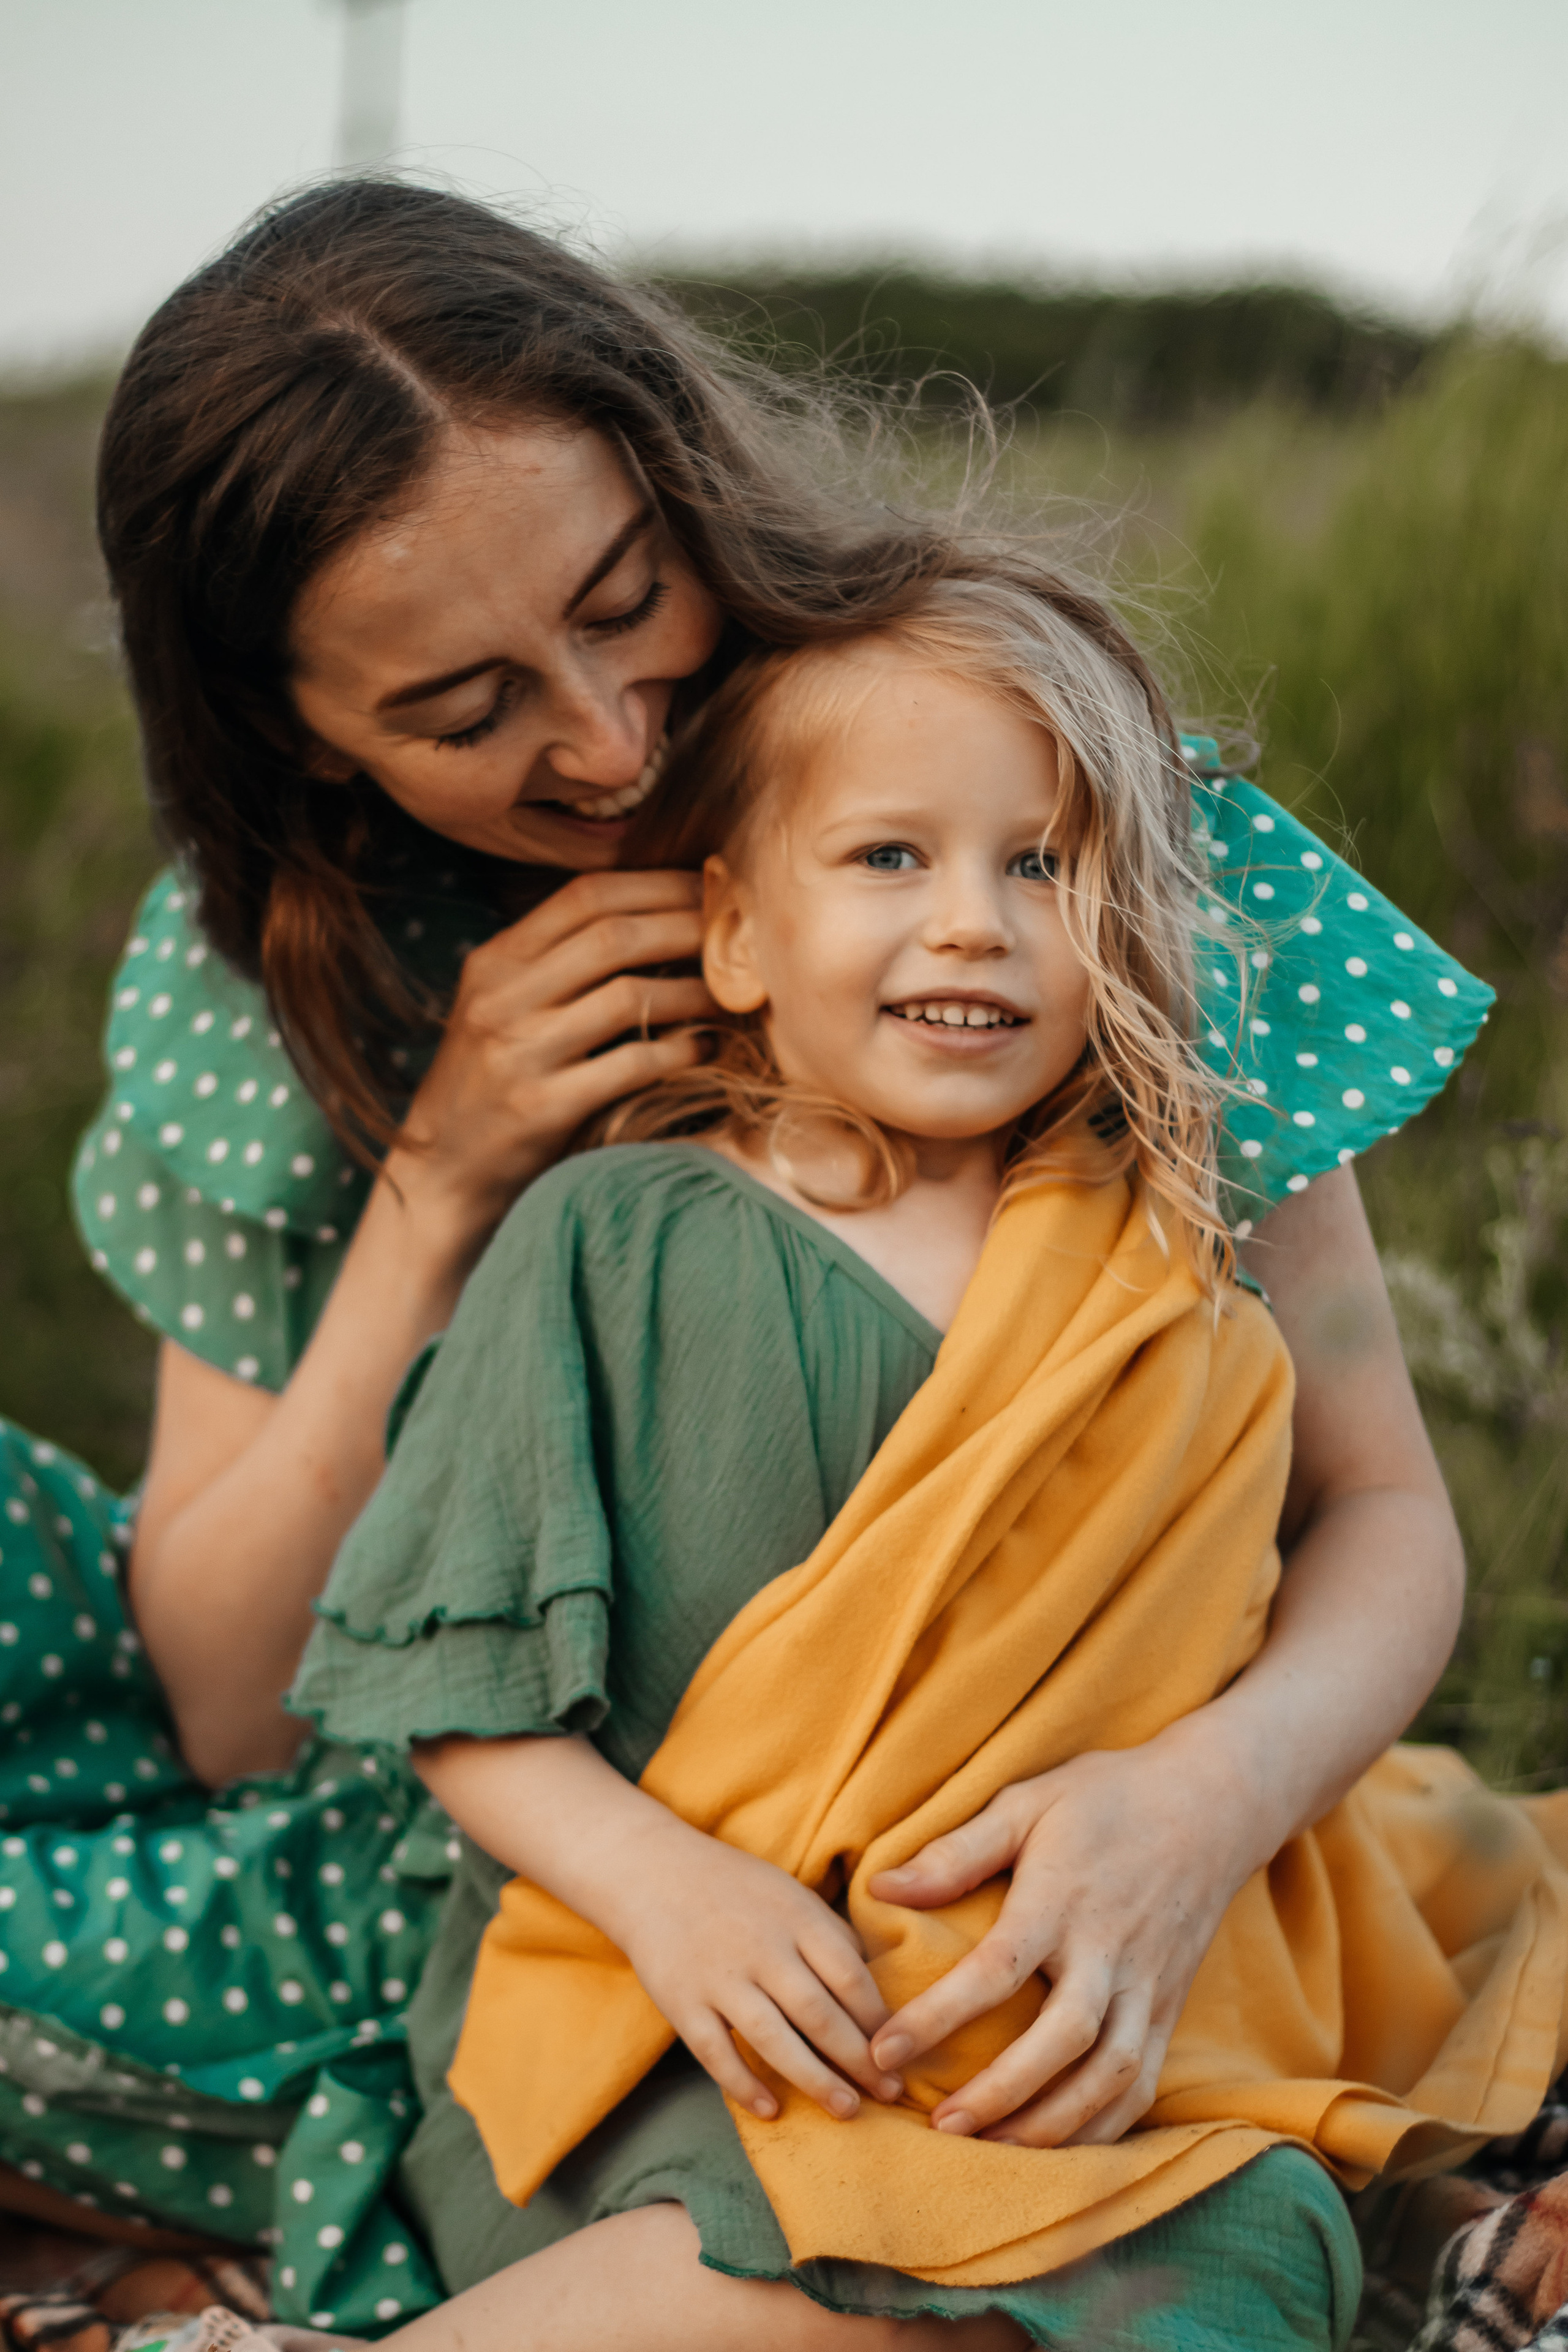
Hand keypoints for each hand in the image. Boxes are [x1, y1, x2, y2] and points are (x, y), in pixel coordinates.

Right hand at [391, 869, 713, 1240]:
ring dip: (695, 991)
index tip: (710, 888)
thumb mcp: (502, 1005)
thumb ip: (558, 962)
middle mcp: (502, 998)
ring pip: (629, 996)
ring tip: (731, 994)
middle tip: (738, 937)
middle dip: (688, 927)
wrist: (442, 1170)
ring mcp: (519, 1053)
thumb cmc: (489, 1082)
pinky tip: (707, 1049)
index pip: (584, 896)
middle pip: (614, 937)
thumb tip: (656, 916)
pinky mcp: (541, 1107)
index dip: (657, 885)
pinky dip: (680, 1053)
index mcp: (495, 961)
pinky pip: (630, 1066)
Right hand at [617, 1826, 903, 2123]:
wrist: (653, 1872)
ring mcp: (718, 1976)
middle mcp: (760, 1947)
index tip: (901, 2051)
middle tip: (889, 2091)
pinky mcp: (681, 2001)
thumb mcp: (791, 1894)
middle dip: (859, 2058)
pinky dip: (743, 2084)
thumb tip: (876, 1986)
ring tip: (847, 2108)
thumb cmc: (737, 1889)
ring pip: (772, 2038)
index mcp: (795, 1917)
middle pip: (819, 2013)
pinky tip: (771, 2110)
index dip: (879, 2019)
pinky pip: (716, 2052)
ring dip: (814, 2079)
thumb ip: (831, 1936)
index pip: (849, 1975)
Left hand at [867, 1735, 1261, 2146]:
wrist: (1210, 1803)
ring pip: (1110, 2075)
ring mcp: (1147, 1985)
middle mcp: (1109, 1951)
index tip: (883, 2051)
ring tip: (992, 2148)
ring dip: (1053, 2123)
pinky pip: (1143, 2082)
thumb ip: (957, 1851)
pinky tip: (1060, 2145)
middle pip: (1062, 2040)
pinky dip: (1105, 2124)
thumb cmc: (1106, 1798)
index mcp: (1061, 1900)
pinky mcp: (1170, 2006)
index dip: (937, 2018)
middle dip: (1001, 2094)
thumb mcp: (1027, 1802)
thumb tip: (881, 1888)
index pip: (995, 1970)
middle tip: (939, 2125)